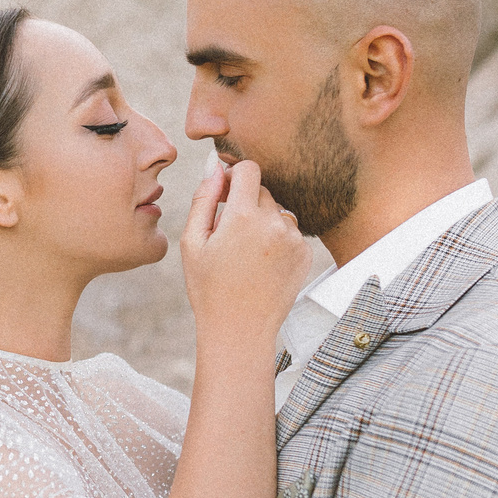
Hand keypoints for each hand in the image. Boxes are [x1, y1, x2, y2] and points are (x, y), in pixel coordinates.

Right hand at [181, 159, 315, 347]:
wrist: (240, 330)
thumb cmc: (208, 288)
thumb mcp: (192, 242)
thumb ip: (203, 198)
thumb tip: (214, 167)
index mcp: (243, 216)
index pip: (248, 169)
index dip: (233, 176)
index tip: (224, 194)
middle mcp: (274, 223)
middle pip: (263, 190)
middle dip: (246, 202)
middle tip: (229, 233)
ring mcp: (293, 240)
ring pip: (278, 211)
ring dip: (263, 221)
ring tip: (245, 252)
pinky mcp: (305, 255)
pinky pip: (291, 232)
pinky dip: (277, 239)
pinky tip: (262, 263)